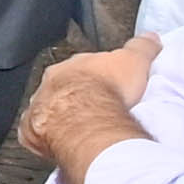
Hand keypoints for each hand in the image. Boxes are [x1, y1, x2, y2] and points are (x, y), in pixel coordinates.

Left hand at [14, 32, 165, 170]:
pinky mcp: (33, 132)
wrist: (87, 120)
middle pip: (62, 89)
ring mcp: (39, 108)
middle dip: (75, 97)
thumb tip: (150, 38)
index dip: (94, 76)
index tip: (106, 85)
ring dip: (62, 118)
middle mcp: (49, 85)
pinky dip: (47, 139)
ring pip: (48, 111)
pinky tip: (62, 145)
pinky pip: (37, 134)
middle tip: (94, 109)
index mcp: (70, 66)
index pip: (80, 67)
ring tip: (82, 129)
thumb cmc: (107, 89)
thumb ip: (141, 47)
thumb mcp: (133, 60)